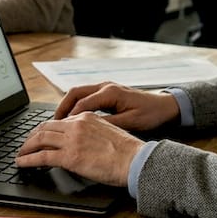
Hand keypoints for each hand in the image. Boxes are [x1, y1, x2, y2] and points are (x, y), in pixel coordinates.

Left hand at [16, 113, 145, 185]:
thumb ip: (92, 132)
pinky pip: (41, 157)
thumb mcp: (108, 132)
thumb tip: (82, 142)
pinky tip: (21, 163)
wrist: (135, 160)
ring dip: (26, 147)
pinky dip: (28, 159)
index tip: (39, 136)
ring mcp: (72, 140)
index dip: (45, 129)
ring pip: (40, 139)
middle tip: (25, 144)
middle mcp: (77, 125)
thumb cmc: (127, 151)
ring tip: (20, 154)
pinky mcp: (69, 157)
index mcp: (86, 117)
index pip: (59, 121)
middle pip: (45, 127)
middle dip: (32, 137)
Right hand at [53, 82, 178, 132]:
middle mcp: (105, 86)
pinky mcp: (107, 92)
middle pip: (74, 93)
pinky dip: (75, 106)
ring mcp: (105, 87)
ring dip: (66, 106)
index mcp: (110, 92)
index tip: (60, 130)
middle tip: (52, 124)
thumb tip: (89, 131)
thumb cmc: (151, 114)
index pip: (82, 104)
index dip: (69, 118)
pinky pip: (85, 96)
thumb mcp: (131, 123)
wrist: (164, 106)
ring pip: (78, 93)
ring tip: (58, 122)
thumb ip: (109, 125)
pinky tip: (72, 119)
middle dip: (61, 108)